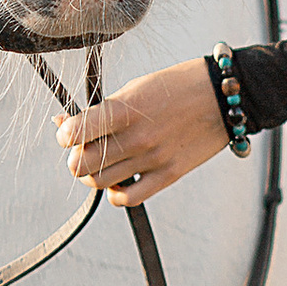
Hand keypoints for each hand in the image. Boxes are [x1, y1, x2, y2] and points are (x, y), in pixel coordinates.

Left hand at [56, 59, 230, 205]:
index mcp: (124, 109)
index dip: (63, 135)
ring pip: (100, 183)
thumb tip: (63, 124)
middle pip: (81, 165)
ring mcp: (152, 159)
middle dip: (76, 158)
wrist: (223, 96)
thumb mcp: (135, 88)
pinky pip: (128, 199)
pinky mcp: (168, 175)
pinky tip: (121, 180)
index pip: (73, 133)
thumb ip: (101, 110)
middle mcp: (136, 137)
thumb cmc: (175, 86)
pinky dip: (116, 194)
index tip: (69, 132)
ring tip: (105, 163)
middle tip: (86, 149)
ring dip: (95, 175)